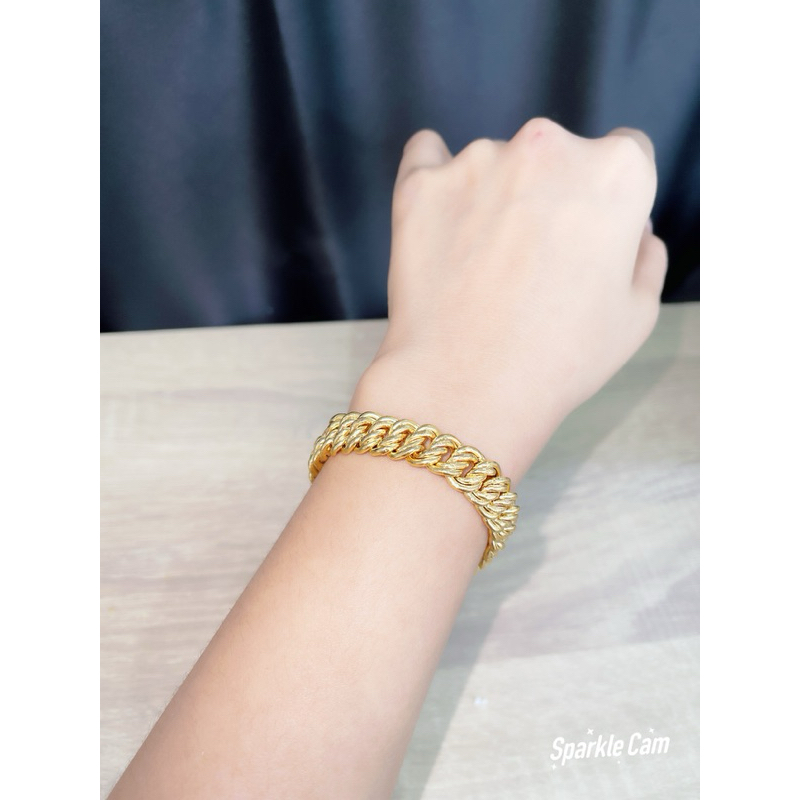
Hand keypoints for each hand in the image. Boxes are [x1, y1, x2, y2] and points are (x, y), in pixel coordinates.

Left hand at [352, 118, 666, 480]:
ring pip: (494, 164)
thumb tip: (633, 229)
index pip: (625, 155)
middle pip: (557, 156)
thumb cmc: (560, 358)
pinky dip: (435, 181)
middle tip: (532, 262)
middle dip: (551, 196)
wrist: (466, 387)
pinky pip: (427, 157)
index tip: (588, 237)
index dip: (609, 202)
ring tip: (480, 267)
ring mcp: (478, 160)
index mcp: (617, 172)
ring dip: (493, 196)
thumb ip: (645, 253)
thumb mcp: (638, 314)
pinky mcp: (420, 183)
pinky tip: (440, 220)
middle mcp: (549, 146)